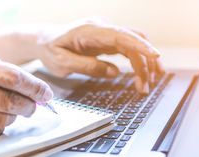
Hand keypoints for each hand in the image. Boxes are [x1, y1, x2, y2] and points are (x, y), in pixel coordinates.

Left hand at [35, 18, 164, 93]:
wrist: (44, 40)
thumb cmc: (50, 50)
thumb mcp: (62, 63)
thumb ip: (87, 67)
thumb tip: (114, 72)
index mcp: (89, 30)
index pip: (121, 35)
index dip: (140, 45)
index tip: (155, 55)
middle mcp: (102, 27)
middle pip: (133, 41)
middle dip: (144, 63)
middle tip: (145, 87)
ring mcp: (106, 32)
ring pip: (134, 44)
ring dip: (144, 64)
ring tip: (146, 85)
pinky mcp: (108, 39)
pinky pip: (128, 47)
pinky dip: (137, 61)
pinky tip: (142, 74)